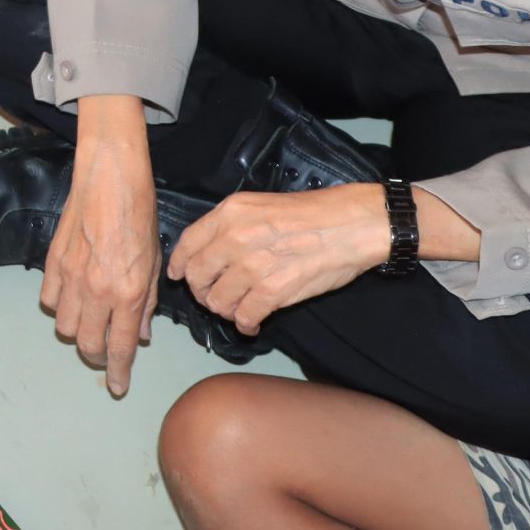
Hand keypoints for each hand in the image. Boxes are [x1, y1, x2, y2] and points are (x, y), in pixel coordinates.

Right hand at [41, 100, 159, 396]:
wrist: (110, 181)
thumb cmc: (139, 215)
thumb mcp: (154, 263)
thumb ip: (145, 304)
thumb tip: (141, 334)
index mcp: (127, 292)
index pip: (121, 347)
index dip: (118, 373)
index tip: (118, 387)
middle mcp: (97, 290)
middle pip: (88, 344)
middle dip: (97, 357)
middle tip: (105, 353)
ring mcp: (71, 277)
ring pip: (65, 327)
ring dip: (78, 331)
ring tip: (90, 321)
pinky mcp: (52, 262)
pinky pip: (50, 300)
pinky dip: (60, 305)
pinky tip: (72, 296)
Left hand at [166, 184, 390, 334]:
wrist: (350, 225)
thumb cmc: (311, 213)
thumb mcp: (260, 204)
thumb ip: (230, 226)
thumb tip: (207, 252)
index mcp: (230, 212)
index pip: (187, 244)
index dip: (179, 265)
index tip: (180, 276)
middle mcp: (235, 237)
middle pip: (197, 277)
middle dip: (202, 292)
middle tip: (215, 297)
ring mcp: (253, 265)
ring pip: (217, 301)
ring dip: (224, 311)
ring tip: (238, 309)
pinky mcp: (274, 291)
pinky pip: (244, 317)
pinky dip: (245, 325)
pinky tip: (253, 323)